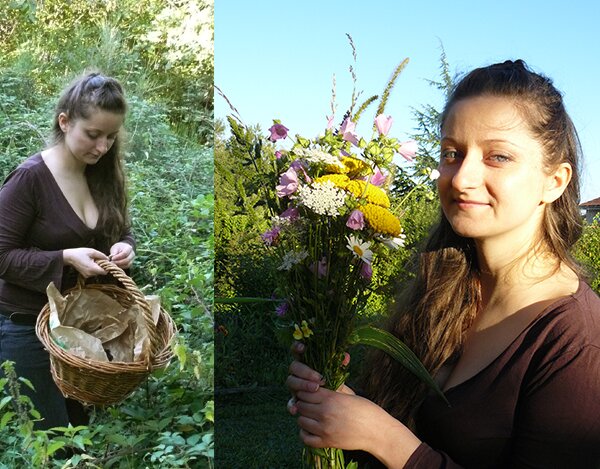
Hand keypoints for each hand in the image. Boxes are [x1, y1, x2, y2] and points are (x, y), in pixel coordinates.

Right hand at [63, 248, 107, 277]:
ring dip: (98, 267)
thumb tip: (108, 259)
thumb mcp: (92, 251)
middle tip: (100, 259)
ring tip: (94, 260)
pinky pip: (93, 273)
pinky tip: (90, 263)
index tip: (107, 262)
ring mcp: (87, 275)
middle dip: (103, 266)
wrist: (69, 257)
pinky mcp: (85, 275)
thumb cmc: (80, 253)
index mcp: (92, 268)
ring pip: (97, 272)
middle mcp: (90, 274)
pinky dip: (94, 268)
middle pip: (101, 272)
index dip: (107, 267)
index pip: (105, 272)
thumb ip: (101, 255)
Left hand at [109, 242, 134, 268]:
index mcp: (129, 248)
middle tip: (112, 262)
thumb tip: (111, 257)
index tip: (112, 258)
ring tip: (113, 264)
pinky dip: (120, 267)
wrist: (122, 249)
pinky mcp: (130, 264)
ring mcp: (132, 259)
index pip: (124, 253)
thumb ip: (114, 252)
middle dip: (118, 262)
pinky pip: (126, 267)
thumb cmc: (118, 248)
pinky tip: (115, 265)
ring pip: (127, 265)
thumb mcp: (115, 248)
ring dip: (119, 265)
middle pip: (127, 260)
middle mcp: (132, 254)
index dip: (118, 257)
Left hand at [286, 346, 420, 466]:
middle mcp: (325, 413)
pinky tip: (311, 429)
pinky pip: (305, 438)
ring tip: (311, 416)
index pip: (306, 391)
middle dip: (304, 403)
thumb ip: (334, 388)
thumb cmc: (366, 411)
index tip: (310, 393)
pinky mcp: (327, 442)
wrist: (377, 432)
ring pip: (301, 420)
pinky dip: (305, 434)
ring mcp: (324, 429)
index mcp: (331, 398)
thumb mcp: (350, 395)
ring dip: (304, 417)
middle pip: (301, 405)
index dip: (306, 391)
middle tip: (309, 404)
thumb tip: (322, 381)